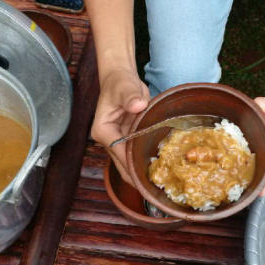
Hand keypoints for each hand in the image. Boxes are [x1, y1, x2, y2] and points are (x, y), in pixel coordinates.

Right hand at [91, 67, 150, 184]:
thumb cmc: (120, 83)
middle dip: (138, 176)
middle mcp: (108, 140)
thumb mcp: (125, 87)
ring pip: (129, 164)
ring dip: (143, 171)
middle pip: (123, 166)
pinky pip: (136, 155)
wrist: (121, 79)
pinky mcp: (127, 140)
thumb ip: (130, 96)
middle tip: (159, 185)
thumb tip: (137, 105)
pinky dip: (146, 161)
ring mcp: (118, 142)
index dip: (134, 165)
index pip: (119, 154)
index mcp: (103, 131)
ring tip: (162, 180)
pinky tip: (161, 168)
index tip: (150, 175)